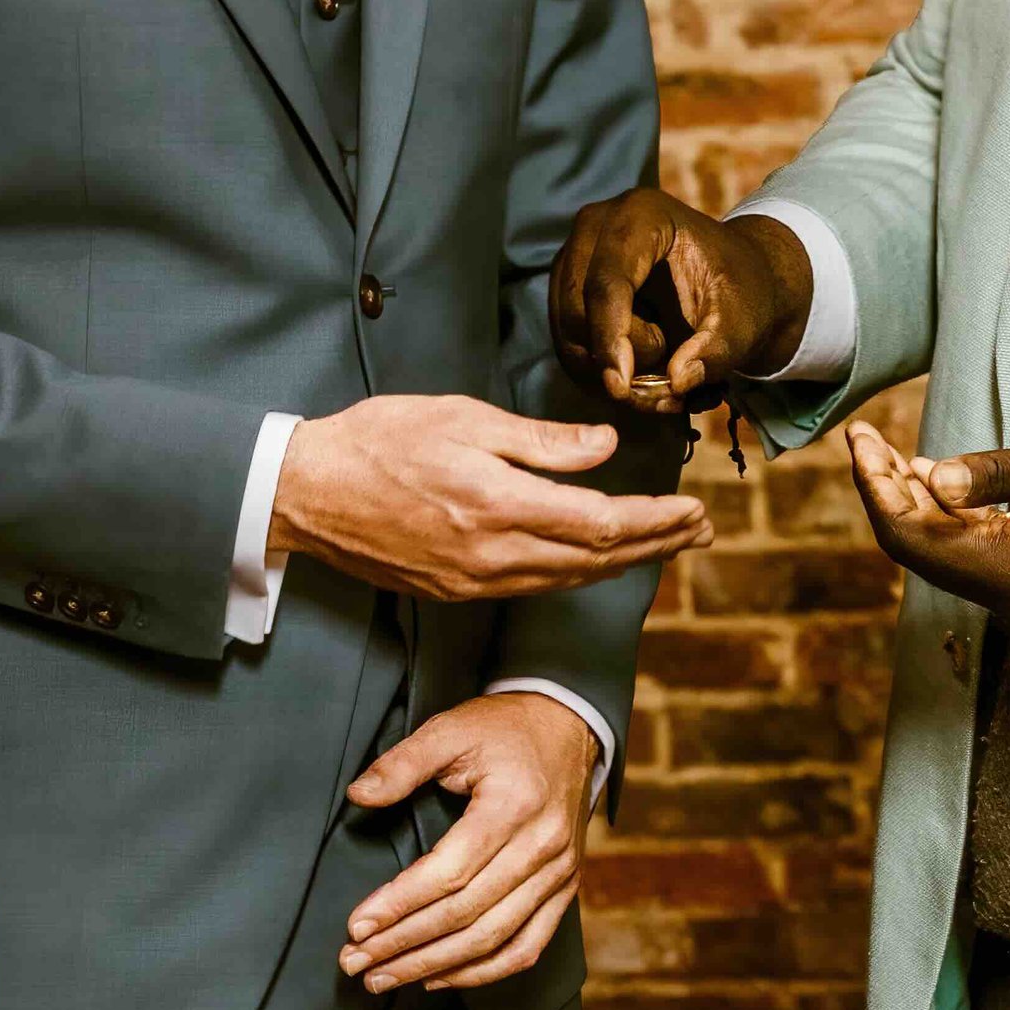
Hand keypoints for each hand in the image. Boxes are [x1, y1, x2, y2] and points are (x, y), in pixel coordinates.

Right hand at [273, 394, 709, 601]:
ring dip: (625, 563)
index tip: (694, 510)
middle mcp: (492, 555)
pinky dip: (578, 574)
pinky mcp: (456, 590)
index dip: (656, 521)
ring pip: (569, 580)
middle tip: (702, 530)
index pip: (602, 523)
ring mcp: (474, 580)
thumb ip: (540, 442)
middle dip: (657, 545)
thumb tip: (605, 448)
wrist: (307, 491)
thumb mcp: (463, 418)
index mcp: (499, 505)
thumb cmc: (381, 440)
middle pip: (597, 560)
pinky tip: (599, 559)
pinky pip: (534, 587)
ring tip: (667, 544)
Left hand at [340, 692, 595, 992]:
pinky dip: (483, 971)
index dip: (399, 904)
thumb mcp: (450, 729)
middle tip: (356, 962)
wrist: (569, 726)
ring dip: (435, 966)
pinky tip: (440, 977)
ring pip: (494, 939)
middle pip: (467, 914)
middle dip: (405, 944)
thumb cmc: (506, 729)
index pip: (450, 873)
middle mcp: (542, 847)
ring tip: (385, 978)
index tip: (357, 926)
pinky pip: (527, 946)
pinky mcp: (565, 889)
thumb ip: (403, 762)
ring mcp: (559, 873)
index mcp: (514, 806)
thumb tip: (358, 796)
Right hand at [551, 186, 813, 406]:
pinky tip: (642, 378)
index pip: (608, 281)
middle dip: (616, 356)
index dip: (611, 336)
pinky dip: (599, 373)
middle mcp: (596, 227)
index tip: (622, 387)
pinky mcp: (567, 287)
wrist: (733, 283)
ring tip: (665, 375)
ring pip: (569, 332)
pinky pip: (567, 343)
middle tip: (669, 378)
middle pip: (578, 308)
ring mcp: (575, 256)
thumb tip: (678, 380)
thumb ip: (716, 350)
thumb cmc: (739, 293)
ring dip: (609, 370)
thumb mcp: (742, 323)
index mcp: (641, 215)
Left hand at [846, 422, 1009, 622]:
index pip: (912, 537)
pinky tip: (941, 481)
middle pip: (922, 549)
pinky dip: (954, 519)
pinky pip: (982, 555)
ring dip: (917, 506)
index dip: (875, 488)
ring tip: (889, 453)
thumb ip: (1000, 473)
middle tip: (865, 438)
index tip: (859, 438)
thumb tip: (930, 477)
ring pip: (950, 553)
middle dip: (887, 493)